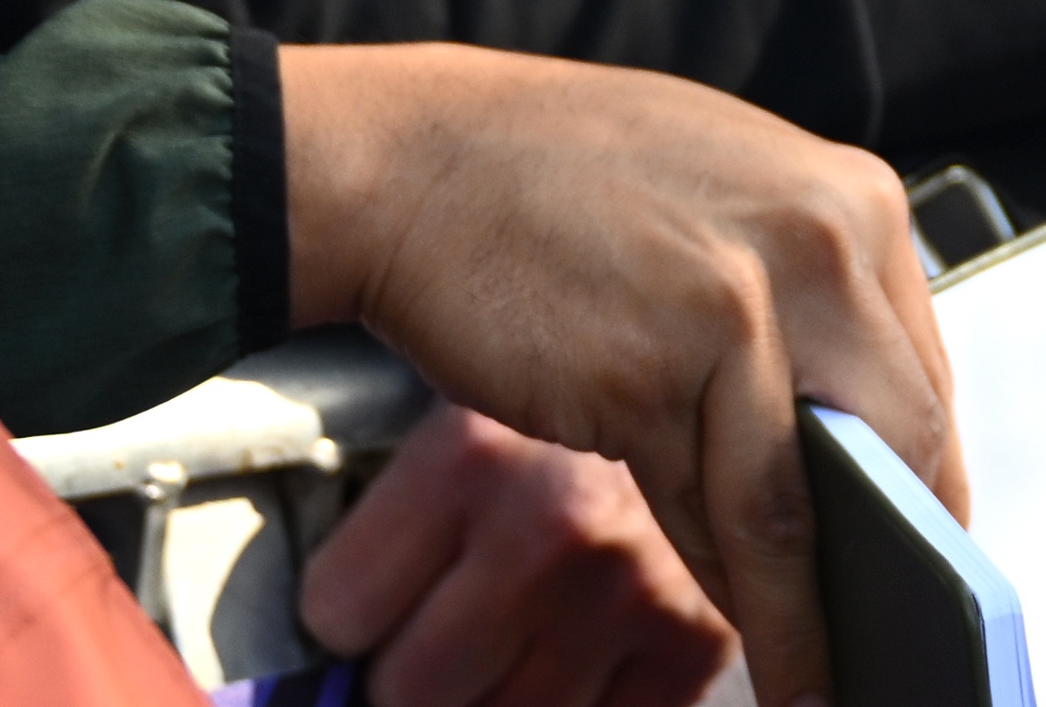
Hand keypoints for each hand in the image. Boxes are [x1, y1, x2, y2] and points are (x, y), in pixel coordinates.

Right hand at [278, 46, 946, 706]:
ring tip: (827, 678)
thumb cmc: (560, 189)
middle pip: (897, 442)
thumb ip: (804, 302)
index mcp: (853, 199)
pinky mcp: (652, 369)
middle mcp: (819, 240)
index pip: (925, 377)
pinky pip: (714, 515)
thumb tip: (862, 437)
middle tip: (897, 637)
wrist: (418, 162)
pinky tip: (749, 634)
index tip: (930, 565)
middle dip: (898, 561)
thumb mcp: (727, 208)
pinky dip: (734, 591)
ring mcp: (738, 301)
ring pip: (807, 497)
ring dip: (816, 611)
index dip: (928, 491)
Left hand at [298, 400, 728, 706]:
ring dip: (496, 692)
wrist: (712, 373)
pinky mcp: (696, 640)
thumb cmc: (567, 409)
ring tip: (518, 625)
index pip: (338, 612)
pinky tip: (579, 649)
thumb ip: (404, 510)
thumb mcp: (472, 411)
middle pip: (409, 689)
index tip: (374, 595)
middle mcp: (552, 524)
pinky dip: (573, 705)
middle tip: (449, 618)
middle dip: (415, 667)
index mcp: (473, 452)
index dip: (349, 612)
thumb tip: (333, 643)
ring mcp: (630, 590)